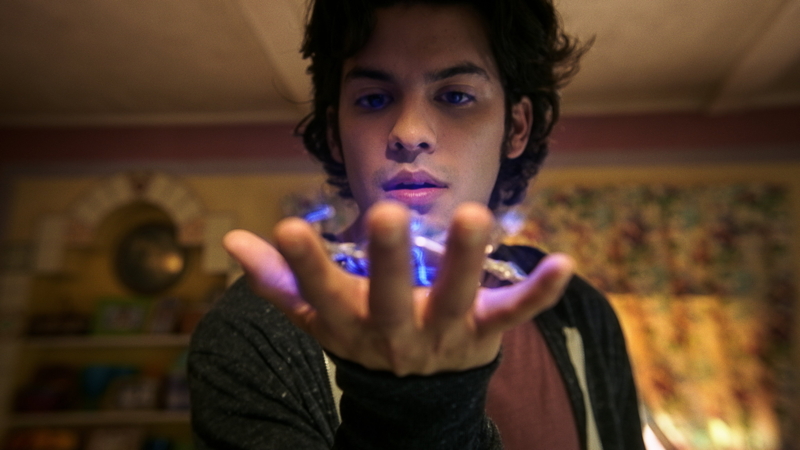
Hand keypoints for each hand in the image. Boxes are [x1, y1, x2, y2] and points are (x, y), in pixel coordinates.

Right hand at [223, 201, 573, 375]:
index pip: (320, 294)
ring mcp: (444, 332)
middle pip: (390, 297)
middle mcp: (396, 330)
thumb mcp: (314, 316)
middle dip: (386, 260)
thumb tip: (232, 240)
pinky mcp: (485, 332)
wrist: (412, 398)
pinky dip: (541, 293)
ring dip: (466, 259)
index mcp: (349, 322)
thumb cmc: (361, 336)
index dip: (303, 265)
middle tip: (385, 214)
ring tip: (474, 214)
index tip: (285, 228)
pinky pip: (516, 314)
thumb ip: (276, 281)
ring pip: (456, 297)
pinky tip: (565, 262)